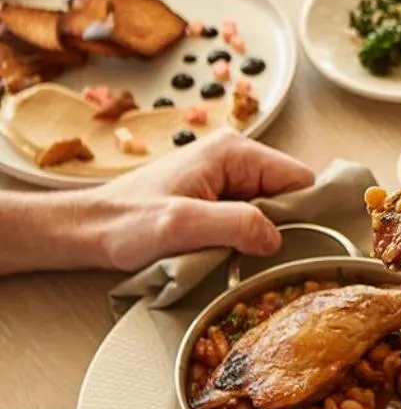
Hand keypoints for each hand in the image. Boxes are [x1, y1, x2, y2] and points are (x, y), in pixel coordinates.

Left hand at [91, 131, 313, 268]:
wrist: (88, 229)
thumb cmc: (126, 222)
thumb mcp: (183, 224)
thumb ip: (236, 224)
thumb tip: (276, 238)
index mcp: (233, 151)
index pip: (299, 178)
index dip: (304, 214)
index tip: (296, 246)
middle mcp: (234, 157)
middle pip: (287, 195)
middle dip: (280, 228)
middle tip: (256, 256)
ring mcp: (224, 176)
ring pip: (269, 210)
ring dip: (258, 237)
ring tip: (233, 256)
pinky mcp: (214, 196)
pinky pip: (248, 217)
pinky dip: (243, 239)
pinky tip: (224, 254)